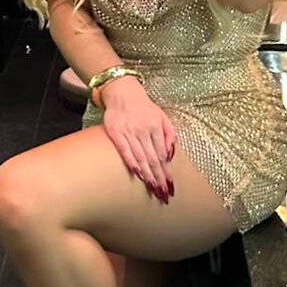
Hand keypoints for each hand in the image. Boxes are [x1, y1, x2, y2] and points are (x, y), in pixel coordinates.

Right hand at [99, 77, 176, 201]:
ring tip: (152, 189)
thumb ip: (170, 134)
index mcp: (156, 127)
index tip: (170, 186)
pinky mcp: (115, 132)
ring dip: (148, 175)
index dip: (166, 172)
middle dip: (159, 178)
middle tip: (162, 194)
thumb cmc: (143, 107)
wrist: (122, 92)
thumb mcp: (162, 116)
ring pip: (140, 157)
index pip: (162, 155)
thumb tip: (171, 154)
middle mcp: (144, 130)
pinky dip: (131, 162)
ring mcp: (129, 132)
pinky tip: (137, 174)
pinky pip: (124, 150)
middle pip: (153, 159)